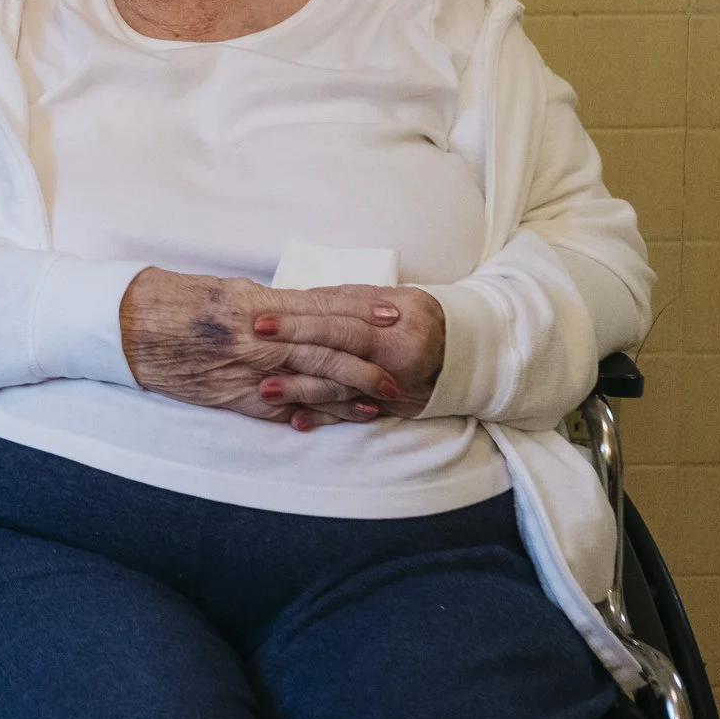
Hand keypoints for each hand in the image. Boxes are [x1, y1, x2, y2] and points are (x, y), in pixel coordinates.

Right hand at [119, 268, 401, 431]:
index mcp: (256, 304)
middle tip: (399, 371)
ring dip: (346, 394)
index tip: (393, 315)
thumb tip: (295, 309)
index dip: (360, 313)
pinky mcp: (231, 397)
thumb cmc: (171, 300)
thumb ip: (263, 302)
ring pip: (308, 384)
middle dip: (365, 362)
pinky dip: (307, 415)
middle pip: (324, 351)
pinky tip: (330, 421)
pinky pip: (278, 410)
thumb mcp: (223, 290)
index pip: (321, 308)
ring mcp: (245, 371)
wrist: (126, 325)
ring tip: (378, 400)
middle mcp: (256, 339)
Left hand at [251, 285, 445, 418]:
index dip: (300, 321)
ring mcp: (391, 386)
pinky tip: (296, 421)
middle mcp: (395, 357)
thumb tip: (302, 300)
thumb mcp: (394, 297)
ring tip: (265, 390)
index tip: (262, 319)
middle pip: (336, 354)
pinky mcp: (388, 407)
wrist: (465, 353)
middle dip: (293, 352)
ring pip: (341, 389)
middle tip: (254, 348)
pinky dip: (324, 418)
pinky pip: (353, 415)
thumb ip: (349, 300)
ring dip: (302, 391)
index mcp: (397, 321)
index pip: (340, 322)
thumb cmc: (420, 317)